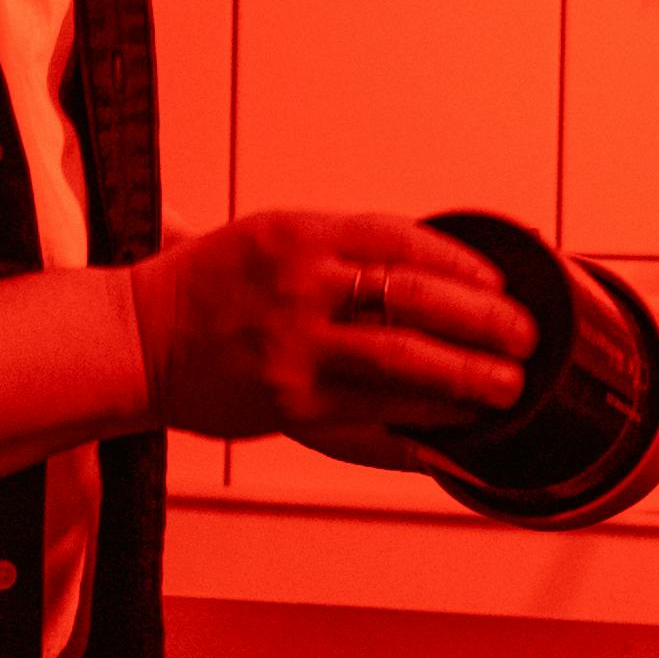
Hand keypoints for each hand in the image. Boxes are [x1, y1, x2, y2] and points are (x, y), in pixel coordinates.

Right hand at [130, 212, 538, 445]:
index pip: (403, 240)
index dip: (462, 263)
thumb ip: (340, 250)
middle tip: (524, 336)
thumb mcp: (269, 238)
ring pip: (405, 361)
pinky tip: (455, 423)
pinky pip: (373, 412)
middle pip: (418, 299)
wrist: (135, 339)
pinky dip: (422, 418)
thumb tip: (426, 270)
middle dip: (484, 320)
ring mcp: (295, 345)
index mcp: (299, 234)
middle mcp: (300, 284)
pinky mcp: (288, 401)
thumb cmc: (204, 288)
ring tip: (506, 385)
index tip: (498, 283)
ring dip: (467, 376)